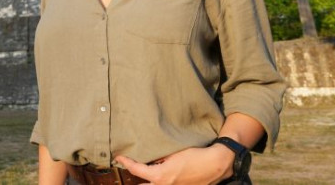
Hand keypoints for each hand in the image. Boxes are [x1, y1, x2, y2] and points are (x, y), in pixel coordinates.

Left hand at [115, 144, 234, 184]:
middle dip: (135, 178)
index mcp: (160, 176)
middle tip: (128, 167)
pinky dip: (159, 182)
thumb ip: (159, 157)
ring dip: (147, 181)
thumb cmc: (195, 156)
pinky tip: (159, 176)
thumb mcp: (173, 153)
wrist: (215, 164)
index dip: (126, 163)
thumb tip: (149, 158)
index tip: (119, 157)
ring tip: (143, 172)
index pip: (136, 170)